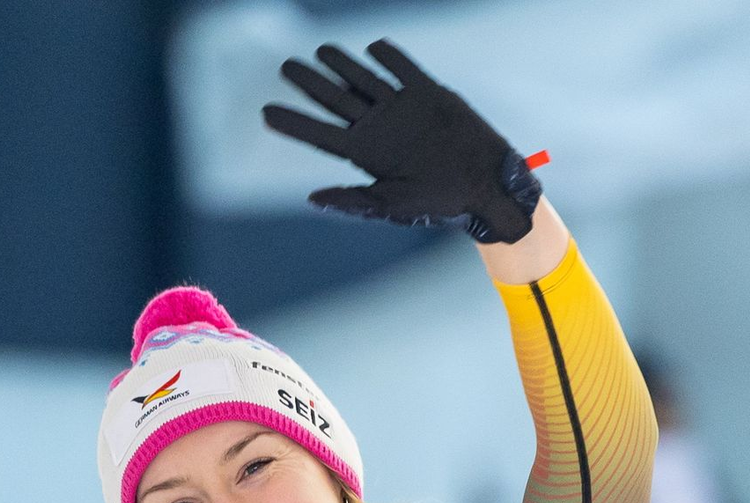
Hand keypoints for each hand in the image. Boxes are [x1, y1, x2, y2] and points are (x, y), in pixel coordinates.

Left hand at [263, 39, 541, 242]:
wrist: (484, 185)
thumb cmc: (439, 204)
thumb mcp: (392, 207)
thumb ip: (353, 200)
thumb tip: (311, 198)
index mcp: (365, 156)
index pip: (320, 135)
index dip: (293, 122)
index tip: (265, 112)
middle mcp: (378, 129)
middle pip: (334, 101)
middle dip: (309, 84)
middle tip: (285, 66)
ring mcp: (400, 109)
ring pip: (362, 80)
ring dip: (340, 64)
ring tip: (320, 50)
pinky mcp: (426, 93)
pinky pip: (402, 68)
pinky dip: (387, 56)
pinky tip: (371, 48)